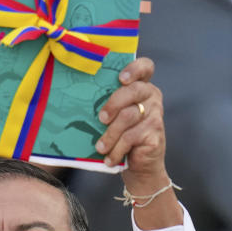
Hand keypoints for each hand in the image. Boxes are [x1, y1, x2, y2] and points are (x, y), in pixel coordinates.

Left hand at [94, 57, 164, 179]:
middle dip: (113, 104)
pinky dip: (117, 150)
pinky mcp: (156, 133)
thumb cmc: (120, 134)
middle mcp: (151, 96)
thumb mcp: (113, 116)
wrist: (140, 163)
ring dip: (110, 134)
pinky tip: (109, 158)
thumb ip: (105, 103)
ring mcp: (155, 114)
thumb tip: (76, 99)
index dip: (134, 69)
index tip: (121, 78)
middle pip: (133, 90)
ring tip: (100, 147)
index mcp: (141, 86)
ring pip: (128, 117)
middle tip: (101, 119)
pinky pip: (131, 137)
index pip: (145, 67)